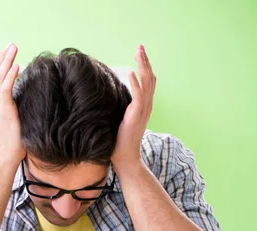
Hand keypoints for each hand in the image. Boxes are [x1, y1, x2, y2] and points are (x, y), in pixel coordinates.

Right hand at [0, 43, 24, 164]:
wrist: (5, 156)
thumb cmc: (10, 141)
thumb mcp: (7, 120)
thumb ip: (9, 108)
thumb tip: (20, 100)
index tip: (1, 52)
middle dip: (0, 56)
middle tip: (11, 45)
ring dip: (5, 60)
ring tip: (13, 48)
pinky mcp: (4, 110)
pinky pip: (5, 88)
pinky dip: (10, 75)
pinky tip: (17, 65)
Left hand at [111, 44, 156, 168]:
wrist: (125, 158)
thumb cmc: (119, 141)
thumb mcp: (119, 119)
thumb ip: (119, 108)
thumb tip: (107, 98)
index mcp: (143, 105)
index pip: (147, 81)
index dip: (144, 66)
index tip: (138, 53)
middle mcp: (146, 105)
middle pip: (150, 78)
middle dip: (145, 61)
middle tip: (140, 46)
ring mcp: (143, 110)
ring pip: (147, 83)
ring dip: (142, 66)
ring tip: (138, 52)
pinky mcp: (136, 115)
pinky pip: (138, 97)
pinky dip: (135, 84)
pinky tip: (130, 73)